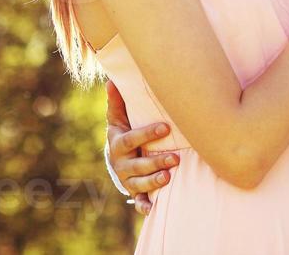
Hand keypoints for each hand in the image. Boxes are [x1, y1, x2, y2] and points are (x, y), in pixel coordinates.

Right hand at [106, 81, 177, 214]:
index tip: (166, 127)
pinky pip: (138, 202)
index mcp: (118, 144)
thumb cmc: (124, 132)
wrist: (119, 158)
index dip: (147, 134)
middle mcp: (121, 164)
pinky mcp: (134, 192)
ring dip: (153, 182)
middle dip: (155, 162)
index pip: (131, 139)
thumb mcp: (119, 117)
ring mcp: (127, 179)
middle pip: (136, 165)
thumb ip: (118, 102)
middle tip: (176, 158)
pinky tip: (154, 209)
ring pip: (138, 184)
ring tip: (169, 176)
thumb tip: (112, 80)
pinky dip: (145, 206)